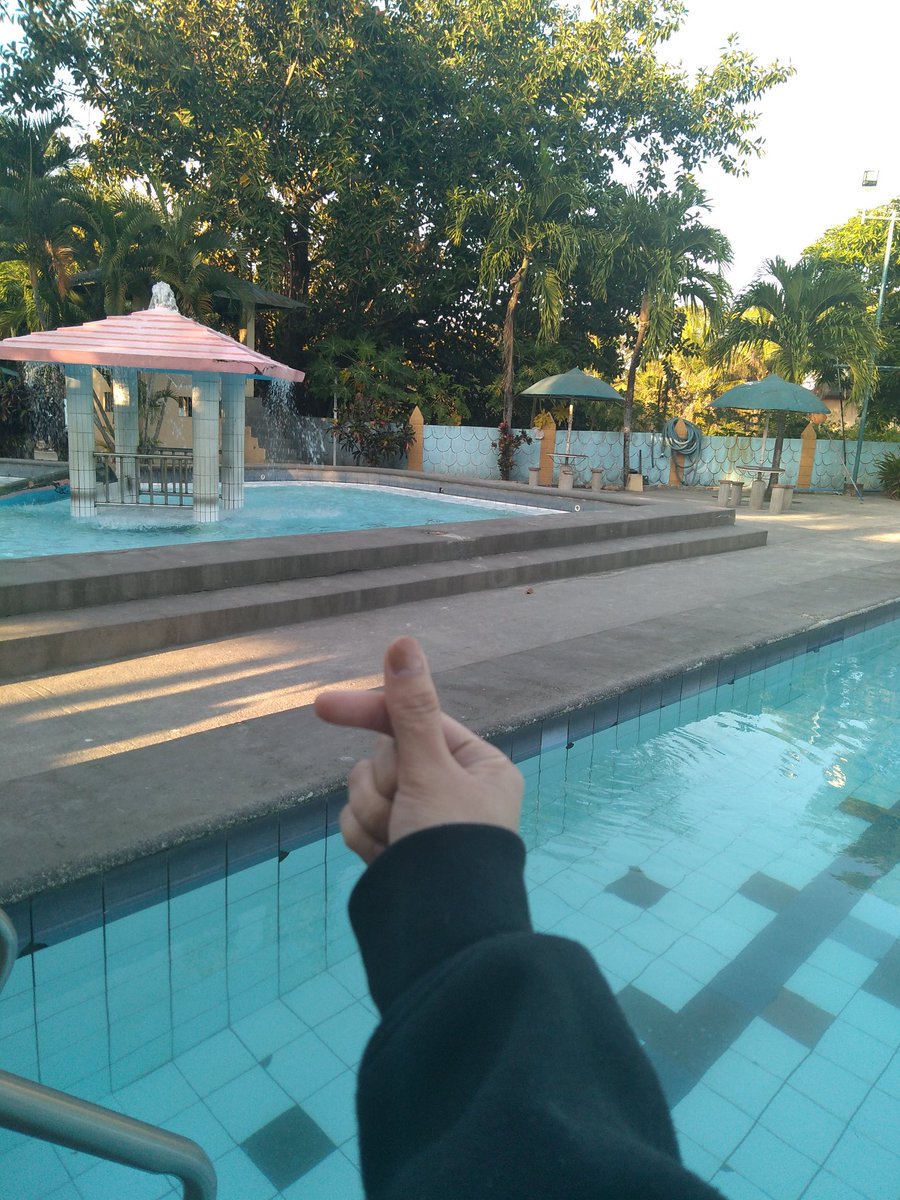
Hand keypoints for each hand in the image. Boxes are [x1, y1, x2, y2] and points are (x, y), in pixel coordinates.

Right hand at [314, 637, 522, 862]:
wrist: (441, 935)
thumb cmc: (449, 844)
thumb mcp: (430, 770)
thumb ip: (410, 708)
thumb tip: (404, 641)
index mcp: (478, 763)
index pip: (413, 719)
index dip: (370, 711)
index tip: (321, 706)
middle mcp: (454, 787)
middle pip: (386, 756)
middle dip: (383, 786)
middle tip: (404, 814)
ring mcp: (424, 819)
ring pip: (366, 790)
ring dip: (374, 817)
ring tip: (398, 844)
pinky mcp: (398, 847)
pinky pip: (360, 823)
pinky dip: (367, 840)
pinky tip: (387, 859)